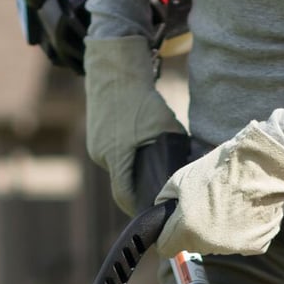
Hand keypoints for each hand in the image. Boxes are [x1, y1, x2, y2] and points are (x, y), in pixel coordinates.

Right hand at [84, 35, 184, 211]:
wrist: (113, 69)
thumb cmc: (140, 97)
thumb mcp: (163, 125)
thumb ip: (174, 149)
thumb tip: (188, 169)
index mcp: (116, 156)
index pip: (125, 195)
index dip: (138, 208)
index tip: (152, 214)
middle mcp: (101, 155)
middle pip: (121, 184)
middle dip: (138, 190)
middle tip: (159, 194)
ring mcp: (95, 146)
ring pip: (117, 169)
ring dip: (132, 173)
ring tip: (151, 172)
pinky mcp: (96, 136)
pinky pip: (112, 157)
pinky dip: (125, 159)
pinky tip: (140, 152)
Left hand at [156, 121, 283, 258]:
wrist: (262, 165)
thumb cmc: (221, 167)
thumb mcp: (181, 178)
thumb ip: (166, 200)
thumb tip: (164, 213)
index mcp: (186, 229)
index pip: (166, 247)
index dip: (167, 236)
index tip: (172, 229)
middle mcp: (208, 243)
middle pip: (193, 245)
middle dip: (194, 230)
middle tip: (206, 205)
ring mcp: (233, 247)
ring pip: (217, 244)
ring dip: (218, 230)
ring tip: (228, 203)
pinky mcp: (255, 245)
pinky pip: (241, 243)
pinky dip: (242, 231)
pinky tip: (245, 210)